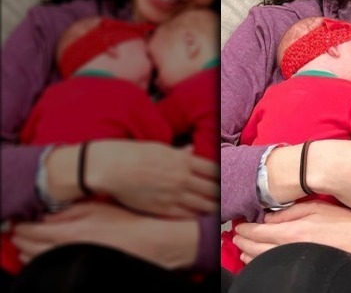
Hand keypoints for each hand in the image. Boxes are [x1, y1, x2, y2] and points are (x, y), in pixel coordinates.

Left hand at [12, 202, 198, 268]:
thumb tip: (48, 215)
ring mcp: (74, 260)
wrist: (149, 243)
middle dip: (22, 241)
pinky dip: (44, 261)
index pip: (32, 233)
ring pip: (40, 261)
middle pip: (31, 250)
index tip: (18, 225)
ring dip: (30, 254)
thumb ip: (70, 211)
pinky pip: (54, 266)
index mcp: (69, 233)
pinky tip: (46, 256)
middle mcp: (68, 250)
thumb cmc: (128, 223)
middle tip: (19, 234)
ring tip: (26, 246)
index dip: (22, 228)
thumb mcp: (98, 208)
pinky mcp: (82, 267)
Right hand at [87, 140, 218, 216]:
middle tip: (226, 196)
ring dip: (212, 206)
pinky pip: (186, 215)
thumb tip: (192, 150)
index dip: (222, 176)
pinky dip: (196, 216)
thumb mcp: (160, 148)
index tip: (225, 179)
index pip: (213, 170)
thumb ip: (180, 153)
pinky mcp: (162, 208)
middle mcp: (182, 178)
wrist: (110, 168)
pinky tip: (201, 216)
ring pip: (203, 204)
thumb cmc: (133, 154)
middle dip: (220, 193)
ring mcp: (173, 195)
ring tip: (218, 209)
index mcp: (183, 161)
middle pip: (212, 189)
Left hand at [232, 201, 350, 269]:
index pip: (257, 233)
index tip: (238, 225)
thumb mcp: (318, 208)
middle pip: (255, 249)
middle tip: (236, 237)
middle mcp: (291, 250)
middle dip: (243, 243)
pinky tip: (262, 258)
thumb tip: (268, 216)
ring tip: (244, 248)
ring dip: (250, 254)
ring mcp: (297, 261)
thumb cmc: (349, 222)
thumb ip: (290, 212)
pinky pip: (277, 266)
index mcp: (293, 232)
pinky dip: (264, 262)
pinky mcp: (304, 268)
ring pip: (264, 261)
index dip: (244, 229)